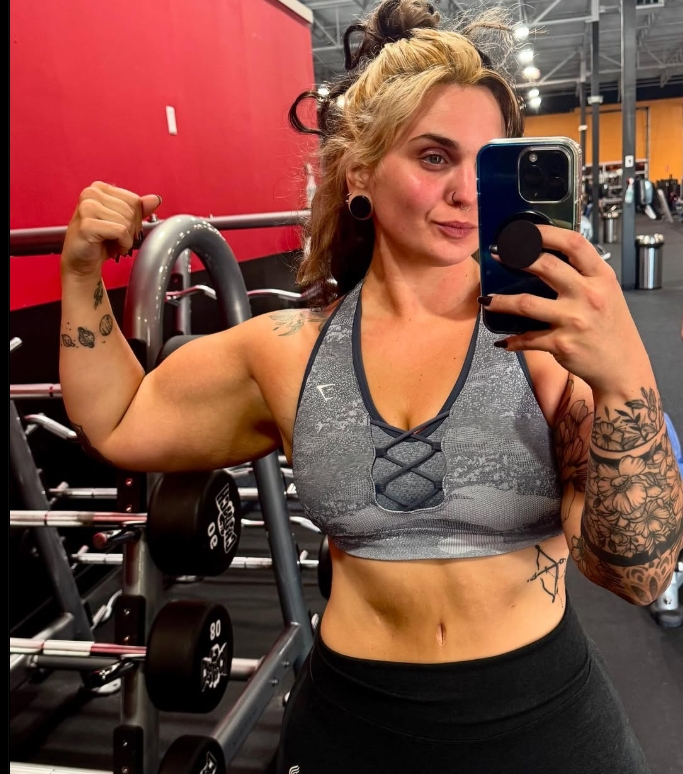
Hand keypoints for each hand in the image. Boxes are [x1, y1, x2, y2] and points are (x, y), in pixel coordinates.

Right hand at [61, 181, 161, 275]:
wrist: (82, 262)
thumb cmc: (100, 242)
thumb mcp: (122, 222)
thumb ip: (138, 209)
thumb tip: (155, 199)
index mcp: (99, 188)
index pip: (135, 200)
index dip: (135, 220)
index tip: (123, 229)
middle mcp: (90, 194)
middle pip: (132, 211)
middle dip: (130, 230)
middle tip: (117, 239)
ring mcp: (87, 208)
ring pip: (127, 221)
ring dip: (126, 239)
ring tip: (113, 244)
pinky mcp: (87, 224)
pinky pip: (121, 232)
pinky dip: (122, 244)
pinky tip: (112, 249)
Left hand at [482, 224, 648, 391]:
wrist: (621, 367)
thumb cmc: (610, 327)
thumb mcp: (606, 292)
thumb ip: (583, 275)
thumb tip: (545, 257)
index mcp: (601, 277)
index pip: (573, 243)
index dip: (545, 232)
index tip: (523, 230)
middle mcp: (589, 295)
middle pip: (545, 266)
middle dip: (515, 257)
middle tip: (497, 254)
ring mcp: (574, 320)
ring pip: (526, 303)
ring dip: (500, 301)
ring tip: (487, 300)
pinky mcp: (561, 344)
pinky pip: (527, 339)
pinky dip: (512, 340)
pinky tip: (504, 341)